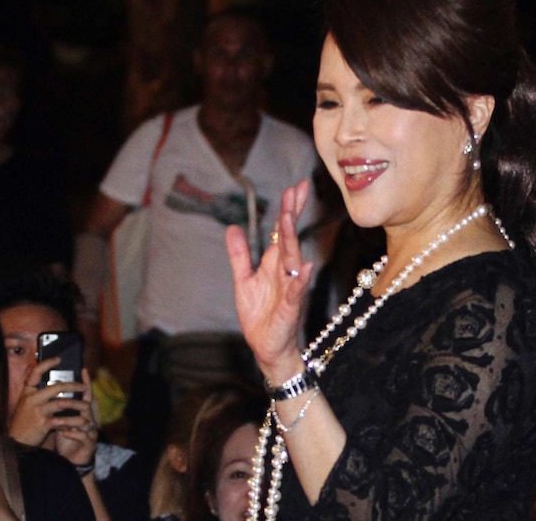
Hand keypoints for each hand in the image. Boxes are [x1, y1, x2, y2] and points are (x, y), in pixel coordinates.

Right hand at [9, 358, 91, 447]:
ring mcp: (37, 411)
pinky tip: (79, 421)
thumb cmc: (24, 423)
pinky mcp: (42, 423)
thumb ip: (38, 395)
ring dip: (77, 404)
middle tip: (84, 386)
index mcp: (26, 392)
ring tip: (86, 405)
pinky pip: (62, 419)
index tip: (58, 359)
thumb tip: (56, 385)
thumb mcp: (26, 405)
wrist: (16, 442)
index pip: (35, 372)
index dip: (47, 363)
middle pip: (56, 387)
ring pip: (63, 402)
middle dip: (73, 386)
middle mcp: (31, 399)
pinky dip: (72, 420)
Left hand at [53, 368, 97, 466]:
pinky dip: (73, 434)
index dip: (86, 382)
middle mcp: (90, 419)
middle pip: (86, 406)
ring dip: (69, 420)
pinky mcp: (89, 444)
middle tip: (58, 401)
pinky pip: (83, 436)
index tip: (83, 370)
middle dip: (72, 403)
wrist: (72, 459)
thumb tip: (52, 390)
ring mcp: (91, 431)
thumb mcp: (63, 420)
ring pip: (84, 421)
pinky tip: (64, 433)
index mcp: (84, 412)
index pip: (86, 394)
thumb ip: (61, 407)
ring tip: (56, 421)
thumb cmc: (68, 437)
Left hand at [225, 179, 312, 382]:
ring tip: (289, 218)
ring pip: (292, 260)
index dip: (288, 209)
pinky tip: (303, 267)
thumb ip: (239, 255)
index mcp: (275, 264)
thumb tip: (232, 227)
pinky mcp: (290, 309)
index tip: (294, 187)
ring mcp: (290, 289)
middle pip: (290, 238)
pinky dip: (299, 280)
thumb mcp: (243, 280)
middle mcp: (286, 272)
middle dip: (292, 214)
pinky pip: (295, 292)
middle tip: (297, 190)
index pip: (283, 231)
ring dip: (291, 240)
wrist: (267, 347)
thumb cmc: (260, 314)